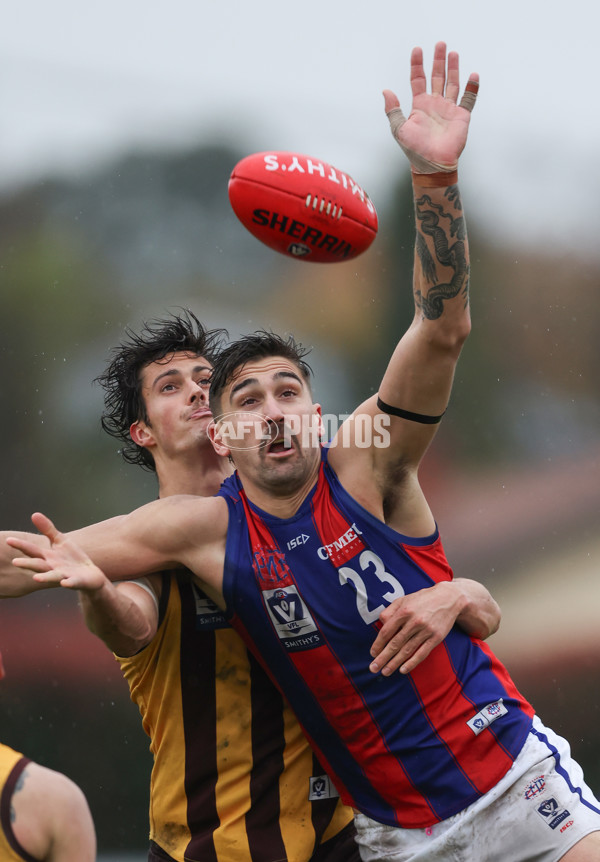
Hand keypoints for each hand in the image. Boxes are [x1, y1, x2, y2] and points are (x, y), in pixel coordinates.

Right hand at [7, 513, 106, 591]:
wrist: (90, 574)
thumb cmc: (72, 558)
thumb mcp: (60, 540)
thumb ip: (47, 529)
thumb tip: (34, 514)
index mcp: (48, 557)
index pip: (32, 550)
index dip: (21, 545)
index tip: (9, 540)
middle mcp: (52, 567)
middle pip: (38, 565)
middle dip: (27, 564)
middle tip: (15, 562)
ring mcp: (64, 575)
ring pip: (52, 576)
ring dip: (44, 578)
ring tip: (36, 579)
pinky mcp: (76, 581)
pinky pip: (72, 582)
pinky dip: (68, 583)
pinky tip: (65, 583)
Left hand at [369, 580, 461, 675]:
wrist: (449, 598)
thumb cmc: (422, 599)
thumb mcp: (404, 599)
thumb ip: (390, 611)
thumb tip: (380, 624)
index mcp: (404, 611)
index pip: (387, 631)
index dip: (378, 643)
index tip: (372, 653)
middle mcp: (414, 621)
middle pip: (395, 643)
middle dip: (383, 657)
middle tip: (373, 668)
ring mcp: (426, 630)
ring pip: (407, 650)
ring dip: (395, 663)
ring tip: (385, 672)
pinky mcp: (436, 637)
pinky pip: (422, 653)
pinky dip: (412, 663)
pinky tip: (403, 670)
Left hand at [384, 41, 478, 172]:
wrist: (432, 164)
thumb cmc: (414, 149)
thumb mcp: (399, 129)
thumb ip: (393, 110)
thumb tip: (385, 90)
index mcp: (420, 105)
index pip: (418, 79)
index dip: (417, 65)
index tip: (417, 50)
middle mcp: (435, 104)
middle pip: (437, 76)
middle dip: (438, 60)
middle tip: (440, 44)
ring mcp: (449, 109)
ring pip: (452, 83)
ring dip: (453, 68)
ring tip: (453, 53)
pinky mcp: (461, 116)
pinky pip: (468, 99)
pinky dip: (472, 88)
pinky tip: (473, 75)